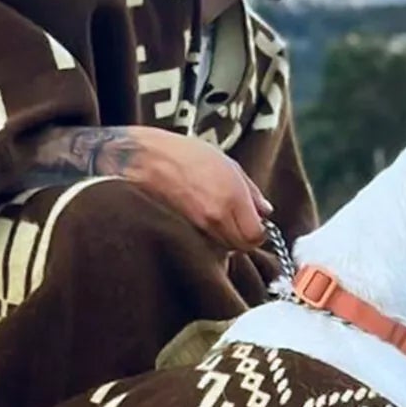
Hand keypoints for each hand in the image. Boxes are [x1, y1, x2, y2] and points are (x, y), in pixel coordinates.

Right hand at [28, 124, 271, 249]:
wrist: (138, 159)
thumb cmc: (183, 155)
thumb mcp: (226, 164)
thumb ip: (250, 191)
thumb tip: (266, 211)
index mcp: (230, 198)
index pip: (256, 237)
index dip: (256, 231)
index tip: (251, 222)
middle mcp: (214, 218)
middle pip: (239, 248)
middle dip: (240, 238)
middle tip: (231, 221)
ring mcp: (193, 230)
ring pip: (219, 251)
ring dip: (221, 241)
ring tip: (211, 220)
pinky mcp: (176, 236)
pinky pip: (199, 249)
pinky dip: (202, 243)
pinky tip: (194, 225)